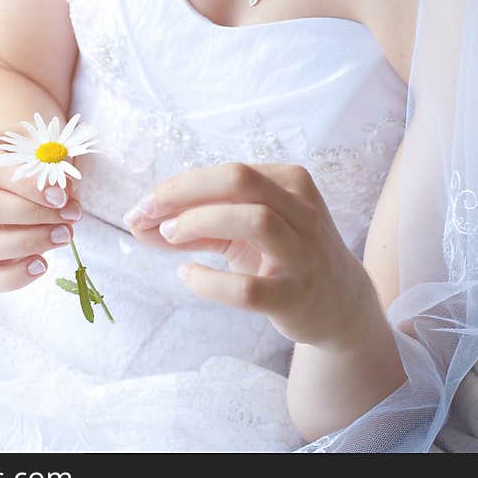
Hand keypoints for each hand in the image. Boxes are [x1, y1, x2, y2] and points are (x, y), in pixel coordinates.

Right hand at [0, 132, 82, 291]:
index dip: (28, 186)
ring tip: (64, 234)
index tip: (62, 196)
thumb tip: (61, 192)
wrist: (38, 169)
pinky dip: (15, 277)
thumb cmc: (40, 152)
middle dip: (33, 214)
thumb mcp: (47, 144)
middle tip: (71, 214)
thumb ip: (54, 161)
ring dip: (28, 243)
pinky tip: (42, 264)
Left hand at [123, 163, 379, 349]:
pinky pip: (249, 289)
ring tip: (170, 237)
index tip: (143, 205)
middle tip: (149, 214)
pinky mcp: (295, 297)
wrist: (339, 304)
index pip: (227, 172)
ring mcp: (302, 254)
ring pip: (255, 220)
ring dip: (200, 223)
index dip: (178, 185)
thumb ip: (195, 224)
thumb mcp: (243, 231)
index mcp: (289, 182)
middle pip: (239, 180)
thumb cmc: (282, 255)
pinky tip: (189, 276)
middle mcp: (302, 211)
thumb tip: (138, 221)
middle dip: (184, 192)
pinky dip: (210, 282)